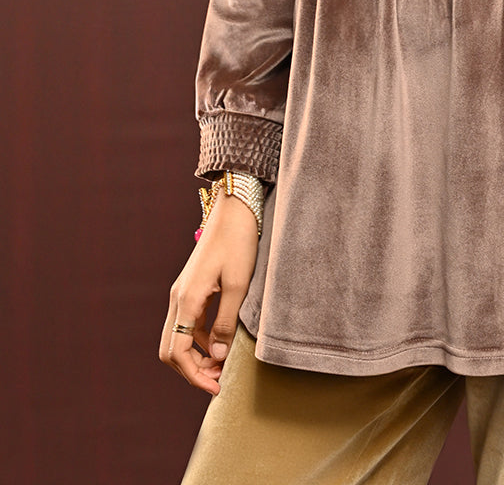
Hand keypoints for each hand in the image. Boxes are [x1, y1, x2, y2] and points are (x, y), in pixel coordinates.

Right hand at [159, 191, 258, 394]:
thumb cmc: (239, 244)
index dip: (195, 375)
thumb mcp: (238, 285)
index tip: (217, 387)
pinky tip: (220, 342)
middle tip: (219, 380)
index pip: (177, 352)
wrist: (235, 211)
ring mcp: (182, 293)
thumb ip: (225, 322)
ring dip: (195, 356)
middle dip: (191, 370)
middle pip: (170, 349)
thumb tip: (215, 355)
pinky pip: (187, 324)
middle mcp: (177, 298)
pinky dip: (199, 340)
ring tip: (222, 363)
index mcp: (186, 299)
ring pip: (177, 338)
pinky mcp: (190, 289)